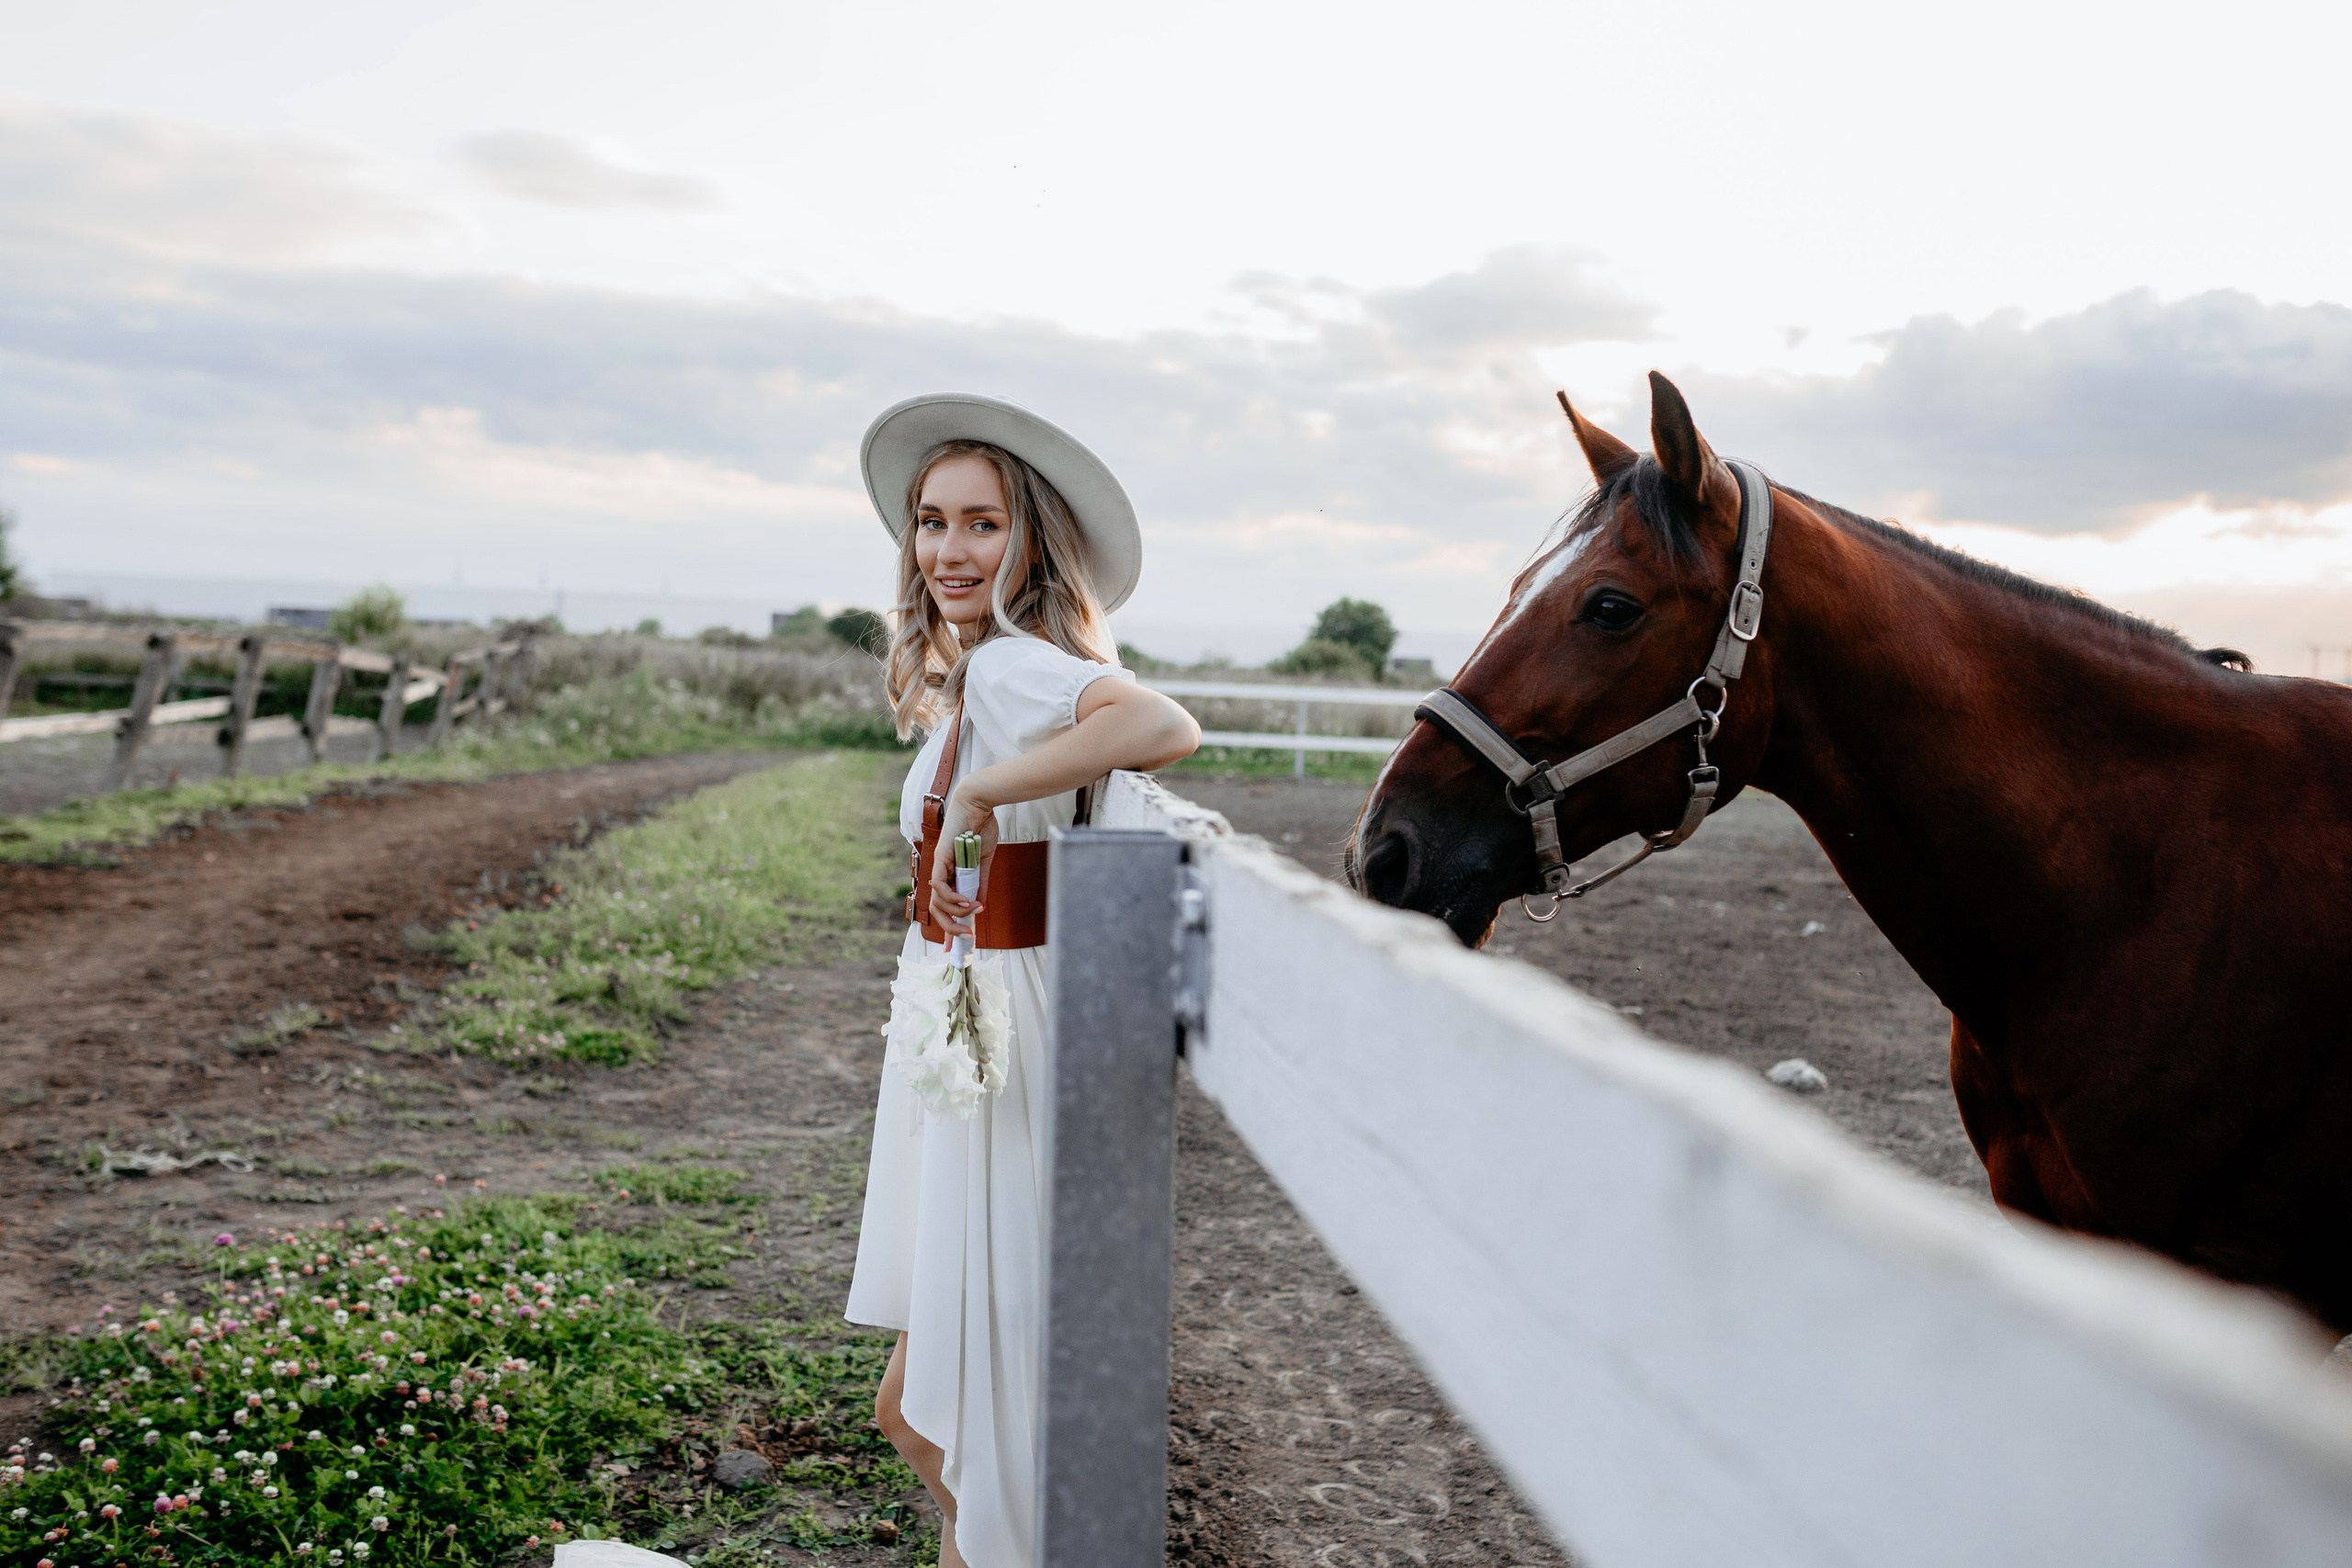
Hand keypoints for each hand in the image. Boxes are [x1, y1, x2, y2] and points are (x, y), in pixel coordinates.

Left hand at [927, 787, 999, 936]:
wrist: (980, 805)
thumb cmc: (982, 828)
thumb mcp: (984, 864)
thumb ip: (979, 885)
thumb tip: (978, 908)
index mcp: (951, 875)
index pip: (944, 906)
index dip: (948, 927)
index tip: (953, 947)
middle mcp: (942, 873)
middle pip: (937, 910)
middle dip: (950, 928)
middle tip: (966, 937)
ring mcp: (939, 867)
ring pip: (938, 902)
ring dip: (957, 912)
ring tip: (973, 911)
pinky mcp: (940, 859)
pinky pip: (941, 887)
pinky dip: (953, 898)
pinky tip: (966, 902)